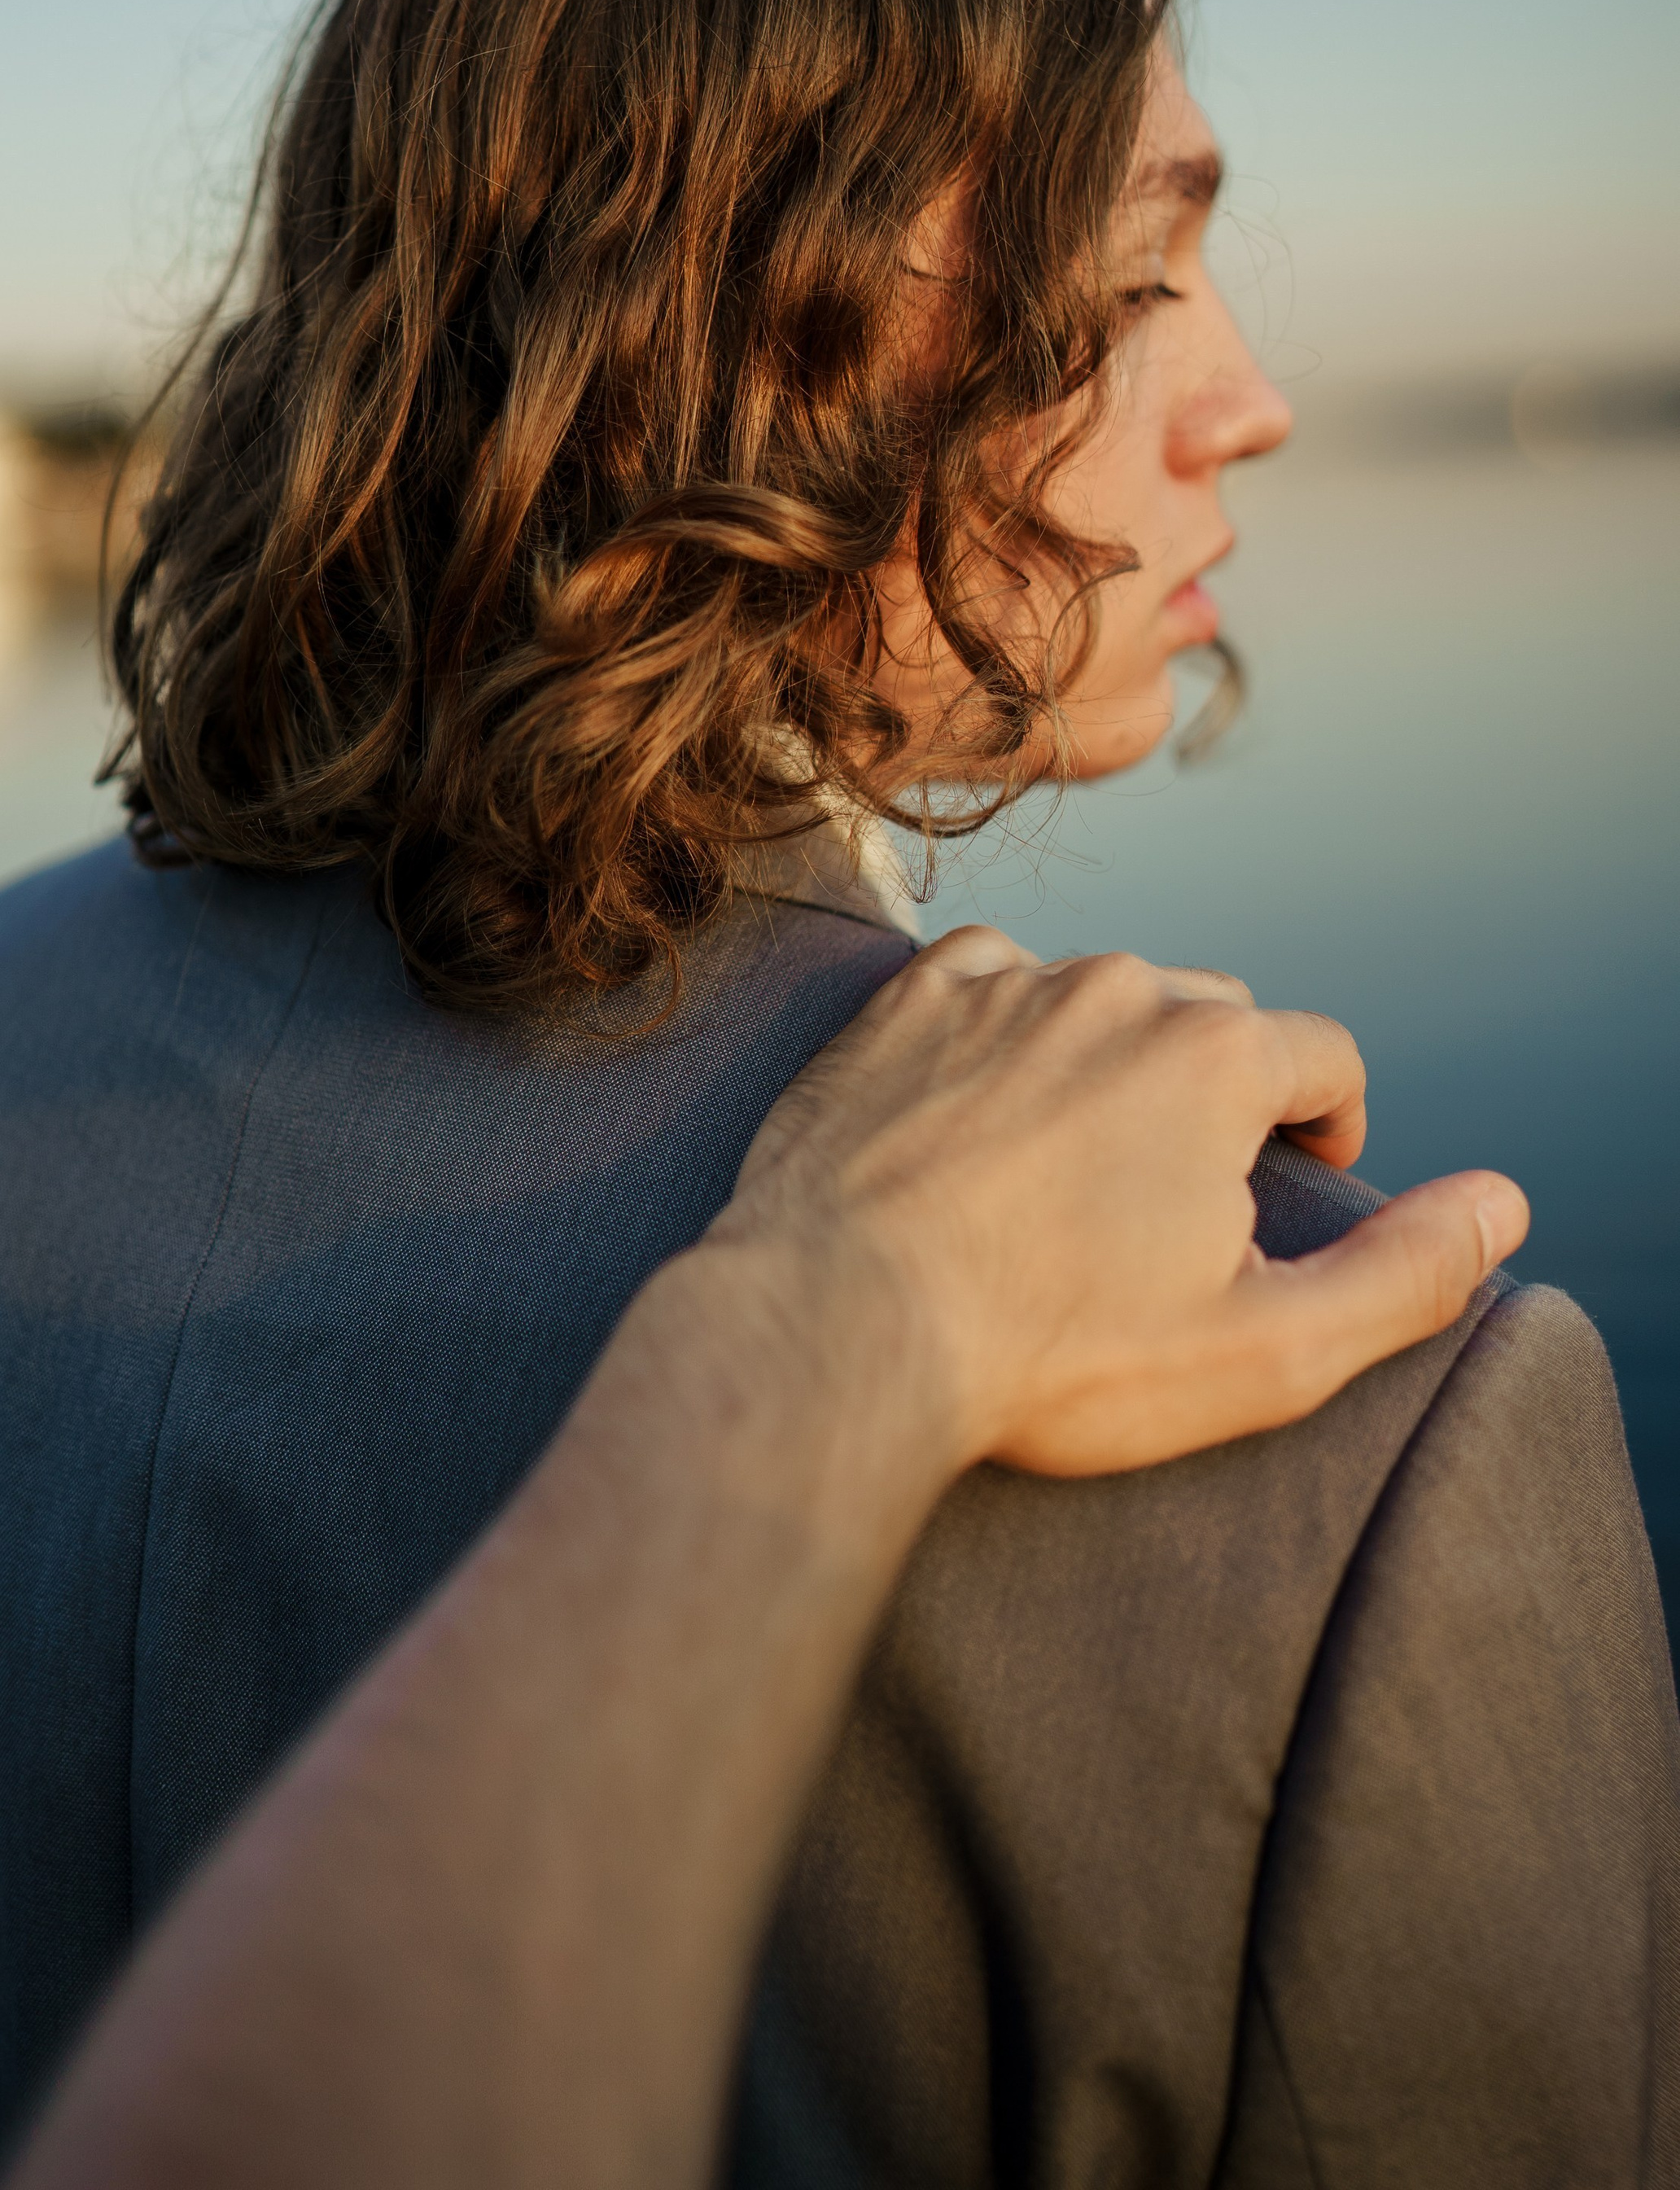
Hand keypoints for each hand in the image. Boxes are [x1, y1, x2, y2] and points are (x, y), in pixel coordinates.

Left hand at [708, 928, 1527, 1482]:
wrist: (838, 1328)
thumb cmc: (1053, 1358)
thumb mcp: (1266, 1347)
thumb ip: (1405, 1272)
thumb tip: (1502, 1205)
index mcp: (1218, 1055)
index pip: (1323, 1058)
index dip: (1327, 1128)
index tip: (1290, 1191)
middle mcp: (1115, 986)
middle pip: (1214, 1020)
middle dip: (1218, 1096)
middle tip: (1174, 1204)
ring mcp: (1000, 984)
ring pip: (1098, 998)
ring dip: (1107, 1063)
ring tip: (1071, 1172)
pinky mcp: (903, 1001)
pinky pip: (987, 983)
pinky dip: (1001, 1034)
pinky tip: (980, 1117)